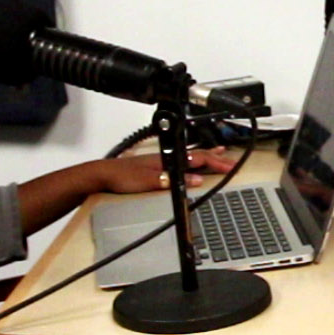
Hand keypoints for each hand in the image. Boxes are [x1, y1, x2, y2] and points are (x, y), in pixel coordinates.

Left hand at [101, 149, 235, 193]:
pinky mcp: (156, 166)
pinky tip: (192, 162)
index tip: (229, 167)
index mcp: (167, 159)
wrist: (102, 175)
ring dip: (206, 156)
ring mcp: (161, 160)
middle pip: (196, 155)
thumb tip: (196, 181)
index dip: (215, 163)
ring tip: (219, 153)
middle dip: (215, 158)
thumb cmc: (122, 177)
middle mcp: (166, 157)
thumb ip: (172, 181)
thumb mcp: (149, 181)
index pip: (196, 159)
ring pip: (189, 156)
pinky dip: (192, 160)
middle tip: (231, 162)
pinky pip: (180, 160)